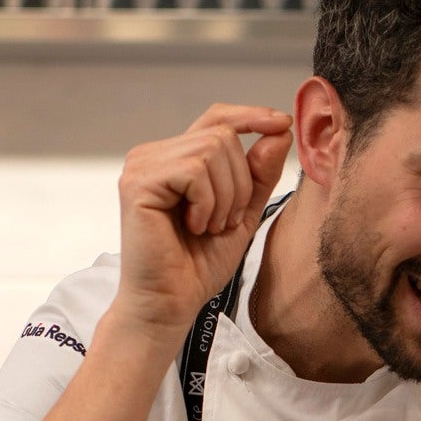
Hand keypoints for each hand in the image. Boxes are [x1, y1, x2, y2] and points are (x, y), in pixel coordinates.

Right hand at [110, 104, 293, 339]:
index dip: (251, 116)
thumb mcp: (243, 213)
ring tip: (208, 227)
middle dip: (239, 182)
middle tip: (225, 221)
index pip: (216, 119)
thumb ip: (259, 175)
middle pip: (221, 135)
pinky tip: (193, 226)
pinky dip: (206, 203)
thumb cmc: (198, 265)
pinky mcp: (137, 183)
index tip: (282, 124)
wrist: (172, 303)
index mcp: (176, 158)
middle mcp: (154, 155)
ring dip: (224, 196)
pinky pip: (194, 171)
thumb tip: (279, 132)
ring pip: (211, 150)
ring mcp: (142, 166)